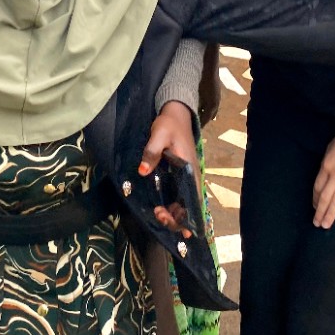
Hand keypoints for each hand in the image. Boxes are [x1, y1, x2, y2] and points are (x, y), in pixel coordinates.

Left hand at [140, 101, 198, 236]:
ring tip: (158, 213)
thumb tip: (142, 171)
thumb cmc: (169, 124)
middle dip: (175, 217)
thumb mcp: (159, 135)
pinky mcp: (182, 175)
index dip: (185, 215)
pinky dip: (174, 206)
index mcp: (189, 169)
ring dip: (174, 213)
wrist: (177, 113)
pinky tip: (164, 210)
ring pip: (185, 202)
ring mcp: (188, 176)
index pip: (191, 199)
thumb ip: (151, 152)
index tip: (171, 221)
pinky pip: (181, 196)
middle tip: (158, 214)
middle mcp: (192, 176)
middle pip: (189, 205)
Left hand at [312, 120, 334, 228]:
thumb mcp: (331, 148)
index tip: (314, 207)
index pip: (318, 187)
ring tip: (326, 226)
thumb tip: (326, 172)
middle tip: (316, 223)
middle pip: (325, 197)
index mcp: (326, 165)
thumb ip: (329, 162)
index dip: (315, 199)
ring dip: (330, 214)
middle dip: (320, 211)